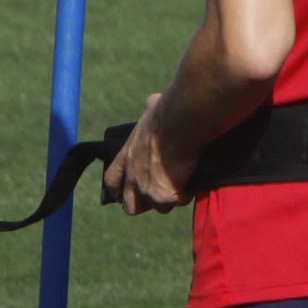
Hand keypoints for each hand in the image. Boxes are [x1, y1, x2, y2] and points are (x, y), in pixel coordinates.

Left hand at [103, 92, 197, 214]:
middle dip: (145, 203)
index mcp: (127, 155)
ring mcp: (146, 188)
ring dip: (170, 200)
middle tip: (163, 193)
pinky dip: (187, 194)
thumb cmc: (170, 110)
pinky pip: (178, 202)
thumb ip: (150, 110)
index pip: (112, 181)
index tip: (132, 189)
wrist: (181, 119)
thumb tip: (153, 100)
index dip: (120, 189)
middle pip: (130, 205)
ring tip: (184, 186)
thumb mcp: (153, 108)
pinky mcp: (164, 195)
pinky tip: (195, 181)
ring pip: (158, 207)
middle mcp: (132, 175)